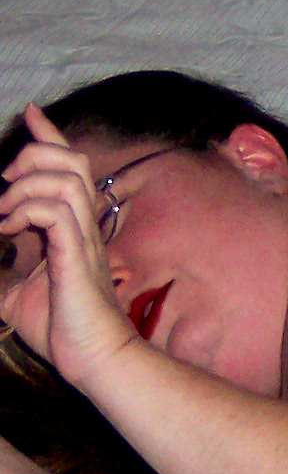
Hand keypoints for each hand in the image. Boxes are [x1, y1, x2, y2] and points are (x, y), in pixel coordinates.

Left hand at [0, 105, 138, 385]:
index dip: (50, 137)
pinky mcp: (76, 256)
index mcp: (72, 229)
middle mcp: (83, 227)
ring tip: (4, 213)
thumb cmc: (61, 328)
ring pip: (66, 179)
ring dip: (26, 186)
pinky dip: (26, 210)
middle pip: (73, 162)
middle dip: (35, 155)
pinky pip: (56, 212)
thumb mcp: (13, 290)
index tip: (32, 115)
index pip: (69, 170)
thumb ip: (1, 267)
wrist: (92, 358)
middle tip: (7, 182)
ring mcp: (83, 239)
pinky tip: (11, 229)